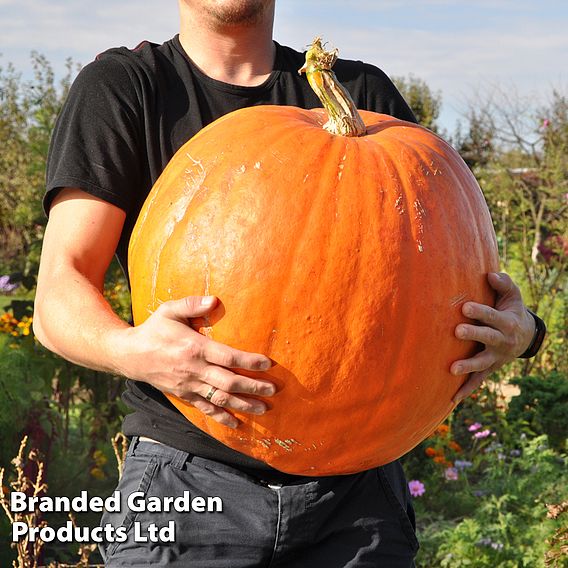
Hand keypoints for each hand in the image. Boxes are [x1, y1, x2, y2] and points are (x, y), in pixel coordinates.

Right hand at [116, 295, 274, 428]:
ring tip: (264, 408)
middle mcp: (194, 369)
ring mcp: (189, 385)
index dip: (249, 361)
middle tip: (273, 390)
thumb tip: (214, 300)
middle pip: (228, 382)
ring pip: (220, 399)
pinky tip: (237, 424)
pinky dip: (222, 417)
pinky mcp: (184, 395)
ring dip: (244, 405)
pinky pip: (206, 409)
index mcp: (194, 348)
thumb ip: (192, 304)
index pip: (228, 357)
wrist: (129, 355)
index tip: (267, 363)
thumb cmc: (154, 329)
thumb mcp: (169, 310)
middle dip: (253, 386)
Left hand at [450, 272, 534, 403]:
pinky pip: (478, 381)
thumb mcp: (512, 296)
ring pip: (482, 363)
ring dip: (468, 366)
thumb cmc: (511, 309)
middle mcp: (502, 341)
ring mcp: (496, 357)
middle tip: (457, 331)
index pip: (493, 317)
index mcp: (507, 322)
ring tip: (452, 369)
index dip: (480, 312)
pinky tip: (452, 398)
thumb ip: (503, 284)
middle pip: (487, 338)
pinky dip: (466, 389)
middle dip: (473, 334)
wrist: (525, 336)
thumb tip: (491, 274)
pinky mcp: (489, 369)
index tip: (464, 307)